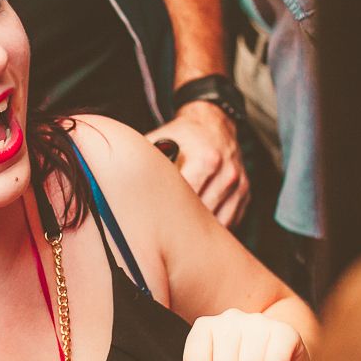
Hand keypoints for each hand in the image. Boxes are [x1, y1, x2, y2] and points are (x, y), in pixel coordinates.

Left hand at [145, 101, 248, 227]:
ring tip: (178, 237)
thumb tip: (115, 180)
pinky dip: (213, 229)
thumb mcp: (159, 139)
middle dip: (182, 226)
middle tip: (162, 237)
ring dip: (199, 231)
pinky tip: (196, 230)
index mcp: (205, 159)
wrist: (213, 122)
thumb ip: (142, 160)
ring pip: (219, 223)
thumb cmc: (180, 134)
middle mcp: (227, 173)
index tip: (152, 225)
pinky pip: (231, 221)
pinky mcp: (245, 194)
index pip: (186, 198)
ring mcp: (239, 185)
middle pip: (202, 214)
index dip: (168, 214)